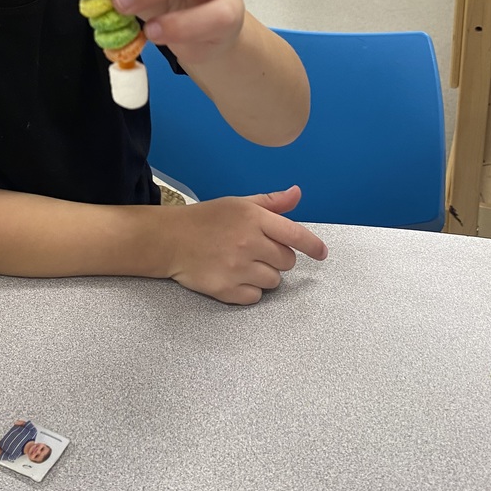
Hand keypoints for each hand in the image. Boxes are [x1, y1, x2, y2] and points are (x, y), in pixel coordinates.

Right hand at [166, 186, 327, 304]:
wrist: (169, 240)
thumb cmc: (205, 219)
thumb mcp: (238, 203)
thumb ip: (271, 202)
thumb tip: (297, 193)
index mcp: (254, 218)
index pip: (296, 235)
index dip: (314, 246)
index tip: (321, 253)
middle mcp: (249, 243)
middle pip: (287, 261)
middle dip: (278, 258)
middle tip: (258, 251)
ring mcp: (238, 268)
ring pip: (274, 281)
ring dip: (265, 275)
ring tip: (243, 263)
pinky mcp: (226, 290)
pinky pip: (255, 297)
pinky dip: (249, 290)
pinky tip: (235, 276)